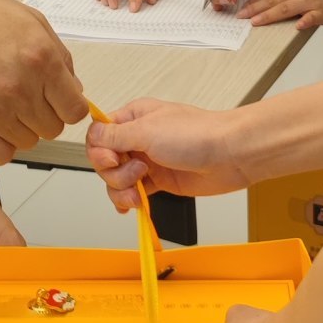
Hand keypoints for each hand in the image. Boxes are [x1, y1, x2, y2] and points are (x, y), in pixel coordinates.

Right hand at [0, 0, 86, 166]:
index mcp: (42, 59)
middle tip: (29, 95)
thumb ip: (60, 57)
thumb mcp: (32, 21)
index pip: (76, 110)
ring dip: (23, 127)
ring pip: (29, 142)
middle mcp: (22, 88)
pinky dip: (2, 144)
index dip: (70, 106)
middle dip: (47, 114)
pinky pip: (1, 154)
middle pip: (54, 129)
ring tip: (7, 102)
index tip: (61, 100)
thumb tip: (74, 90)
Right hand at [85, 98, 246, 210]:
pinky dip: (130, 201)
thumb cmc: (197, 134)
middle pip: (105, 162)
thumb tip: (91, 134)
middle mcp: (139, 138)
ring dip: (123, 190)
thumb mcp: (147, 130)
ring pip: (117, 180)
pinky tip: (133, 206)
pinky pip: (134, 193)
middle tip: (137, 172)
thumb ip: (115, 135)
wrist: (231, 155)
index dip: (100, 152)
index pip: (99, 135)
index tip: (112, 160)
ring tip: (141, 191)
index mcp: (134, 117)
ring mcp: (149, 161)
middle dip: (115, 174)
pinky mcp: (161, 181)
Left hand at [234, 0, 322, 29]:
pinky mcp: (322, 11)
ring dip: (270, 15)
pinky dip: (304, 21)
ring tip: (255, 22)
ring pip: (287, 8)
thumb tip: (260, 0)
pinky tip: (296, 26)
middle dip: (256, 8)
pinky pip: (312, 17)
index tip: (242, 7)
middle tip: (242, 16)